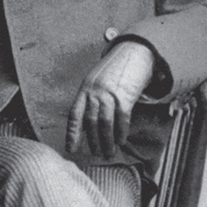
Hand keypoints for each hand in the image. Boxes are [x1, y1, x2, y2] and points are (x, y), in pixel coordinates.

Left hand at [66, 41, 156, 158]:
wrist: (134, 52)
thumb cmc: (116, 69)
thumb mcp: (97, 81)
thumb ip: (91, 98)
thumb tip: (89, 123)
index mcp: (85, 89)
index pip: (74, 115)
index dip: (72, 133)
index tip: (71, 149)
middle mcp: (95, 92)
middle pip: (91, 121)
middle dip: (93, 141)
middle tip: (96, 155)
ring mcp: (109, 93)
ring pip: (105, 122)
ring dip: (107, 141)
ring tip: (109, 153)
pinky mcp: (125, 94)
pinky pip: (121, 117)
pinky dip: (121, 131)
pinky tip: (121, 140)